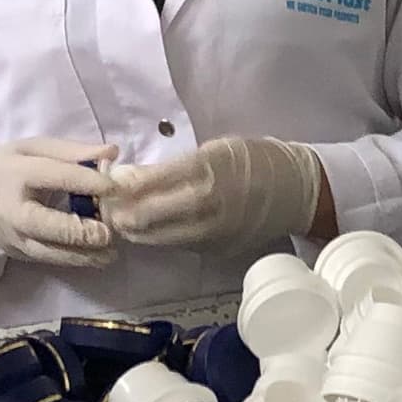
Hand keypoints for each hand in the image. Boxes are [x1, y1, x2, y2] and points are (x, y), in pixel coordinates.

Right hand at [0, 138, 118, 263]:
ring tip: (111, 253)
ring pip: (51, 253)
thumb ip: (73, 151)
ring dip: (84, 255)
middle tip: (109, 233)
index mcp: (18, 174)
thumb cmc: (7, 168)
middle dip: (82, 232)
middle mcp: (14, 210)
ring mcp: (14, 237)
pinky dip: (74, 260)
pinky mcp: (18, 254)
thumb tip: (113, 151)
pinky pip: (49, 260)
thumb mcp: (34, 148)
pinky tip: (95, 257)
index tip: (115, 187)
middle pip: (49, 225)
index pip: (57, 177)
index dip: (88, 182)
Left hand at [96, 134, 326, 256]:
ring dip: (134, 230)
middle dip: (119, 213)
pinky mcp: (215, 251)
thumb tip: (130, 177)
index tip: (107, 183)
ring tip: (121, 219)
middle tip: (107, 206)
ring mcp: (211, 233)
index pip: (147, 183)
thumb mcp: (214, 150)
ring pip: (156, 238)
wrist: (295, 191)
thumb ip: (173, 167)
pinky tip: (150, 228)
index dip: (120, 186)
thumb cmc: (253, 160)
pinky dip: (158, 237)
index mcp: (205, 172)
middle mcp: (205, 206)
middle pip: (144, 218)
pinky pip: (177, 245)